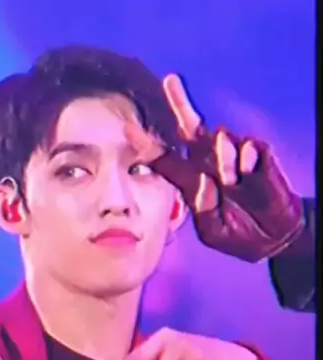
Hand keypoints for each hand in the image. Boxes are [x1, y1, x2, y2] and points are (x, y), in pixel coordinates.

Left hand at [126, 74, 304, 262]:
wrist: (272, 238)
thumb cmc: (237, 233)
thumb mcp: (213, 230)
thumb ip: (203, 208)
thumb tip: (203, 180)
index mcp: (192, 180)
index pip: (166, 158)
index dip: (147, 145)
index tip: (127, 129)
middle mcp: (209, 163)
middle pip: (191, 128)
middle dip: (180, 104)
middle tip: (169, 81)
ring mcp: (234, 157)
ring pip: (220, 137)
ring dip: (223, 159)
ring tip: (232, 183)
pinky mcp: (258, 156)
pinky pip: (248, 146)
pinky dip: (246, 158)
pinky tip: (248, 173)